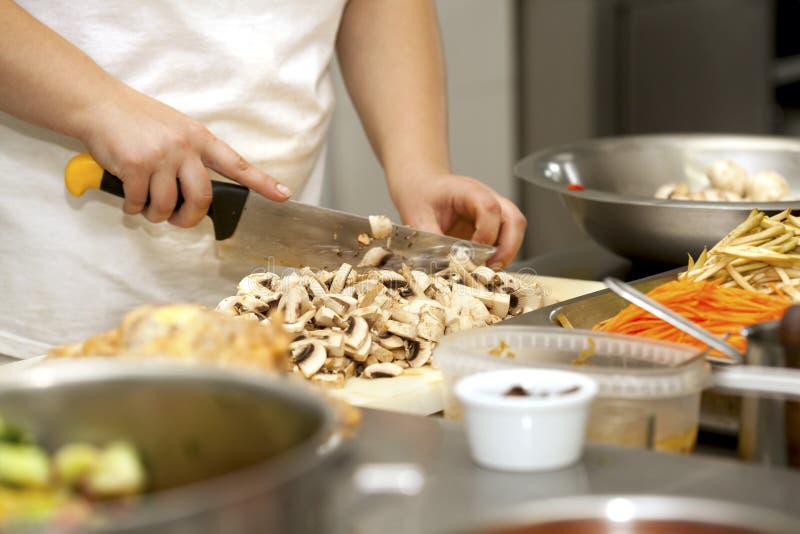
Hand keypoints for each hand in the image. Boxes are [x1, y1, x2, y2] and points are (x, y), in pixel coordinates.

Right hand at [78, 86, 290, 226]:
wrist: (98, 104)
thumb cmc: (136, 119)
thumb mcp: (175, 128)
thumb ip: (190, 155)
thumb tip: (195, 194)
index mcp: (199, 138)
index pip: (236, 164)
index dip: (262, 182)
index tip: (283, 195)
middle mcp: (184, 147)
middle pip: (202, 198)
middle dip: (190, 218)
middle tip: (178, 220)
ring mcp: (160, 156)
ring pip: (168, 206)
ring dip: (155, 214)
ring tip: (146, 206)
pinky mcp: (135, 166)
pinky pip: (139, 203)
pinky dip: (132, 208)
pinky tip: (128, 198)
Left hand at [391, 173, 526, 268]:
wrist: (423, 188)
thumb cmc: (422, 196)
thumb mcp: (418, 217)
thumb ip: (431, 239)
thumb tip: (442, 263)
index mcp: (469, 191)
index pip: (490, 208)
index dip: (486, 234)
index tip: (474, 253)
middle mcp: (489, 198)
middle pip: (514, 220)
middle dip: (508, 248)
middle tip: (491, 268)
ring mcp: (495, 212)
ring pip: (516, 231)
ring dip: (507, 253)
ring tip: (489, 270)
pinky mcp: (494, 225)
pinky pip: (507, 240)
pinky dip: (501, 255)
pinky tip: (485, 266)